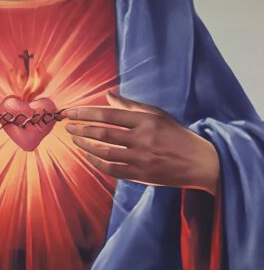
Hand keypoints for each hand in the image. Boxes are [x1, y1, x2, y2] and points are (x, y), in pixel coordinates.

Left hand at [65, 92, 220, 194]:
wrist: (201, 162)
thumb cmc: (176, 134)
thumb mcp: (156, 114)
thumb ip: (130, 105)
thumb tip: (107, 94)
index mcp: (146, 121)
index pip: (108, 115)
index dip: (84, 113)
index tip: (69, 112)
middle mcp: (143, 139)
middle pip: (102, 133)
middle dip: (80, 129)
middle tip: (67, 126)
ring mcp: (142, 159)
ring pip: (104, 152)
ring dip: (84, 146)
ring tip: (75, 140)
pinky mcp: (142, 175)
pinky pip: (112, 170)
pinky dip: (96, 163)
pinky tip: (88, 157)